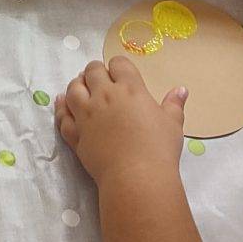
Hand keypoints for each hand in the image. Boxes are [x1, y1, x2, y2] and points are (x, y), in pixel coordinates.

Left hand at [56, 57, 188, 184]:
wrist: (136, 177)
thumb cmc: (159, 149)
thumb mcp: (173, 124)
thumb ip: (174, 104)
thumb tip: (181, 89)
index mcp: (130, 89)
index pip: (118, 64)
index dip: (118, 66)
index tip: (120, 73)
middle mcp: (104, 96)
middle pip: (92, 71)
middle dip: (95, 71)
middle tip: (99, 78)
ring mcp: (86, 114)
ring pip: (73, 89)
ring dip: (76, 84)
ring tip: (81, 87)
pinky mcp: (76, 133)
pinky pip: (63, 116)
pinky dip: (61, 107)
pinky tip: (62, 102)